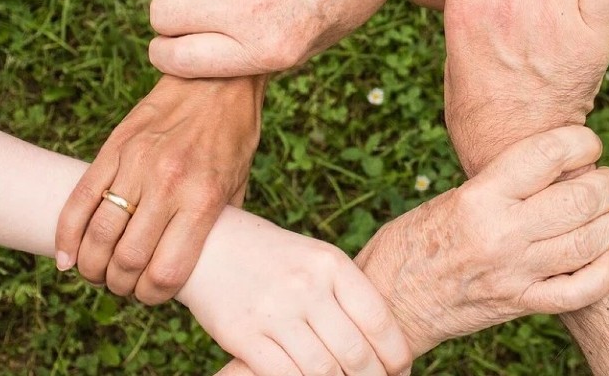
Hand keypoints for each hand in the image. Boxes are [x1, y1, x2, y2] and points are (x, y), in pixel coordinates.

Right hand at [55, 76, 263, 303]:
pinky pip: (80, 199)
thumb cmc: (233, 136)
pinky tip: (67, 256)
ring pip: (98, 234)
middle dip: (120, 285)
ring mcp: (136, 164)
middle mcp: (168, 184)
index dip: (153, 296)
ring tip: (97, 272)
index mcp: (203, 199)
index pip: (166, 271)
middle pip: (127, 260)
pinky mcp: (114, 148)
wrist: (217, 80)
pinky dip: (66, 235)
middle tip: (123, 285)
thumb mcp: (239, 184)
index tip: (151, 295)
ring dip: (92, 266)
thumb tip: (197, 264)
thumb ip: (217, 225)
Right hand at [148, 0, 404, 77]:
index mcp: (266, 50)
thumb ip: (250, 57)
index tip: (170, 46)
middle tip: (191, 12)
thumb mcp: (304, 49)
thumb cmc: (336, 3)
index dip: (165, 54)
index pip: (176, 58)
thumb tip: (192, 58)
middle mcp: (249, 9)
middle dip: (169, 19)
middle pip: (164, 15)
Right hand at [176, 207, 412, 375]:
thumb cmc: (273, 257)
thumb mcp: (315, 259)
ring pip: (323, 371)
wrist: (208, 245)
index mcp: (330, 263)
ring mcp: (274, 312)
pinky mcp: (243, 336)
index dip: (396, 355)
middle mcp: (305, 286)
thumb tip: (384, 343)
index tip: (401, 371)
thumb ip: (346, 293)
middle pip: (355, 353)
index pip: (378, 320)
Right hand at [358, 126, 608, 354]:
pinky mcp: (520, 305)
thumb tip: (553, 168)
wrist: (390, 301)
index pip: (547, 155)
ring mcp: (514, 273)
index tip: (588, 142)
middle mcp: (500, 234)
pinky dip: (607, 270)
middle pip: (580, 199)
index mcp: (478, 198)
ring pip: (590, 243)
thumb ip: (499, 185)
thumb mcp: (450, 199)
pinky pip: (580, 290)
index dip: (581, 141)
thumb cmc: (412, 241)